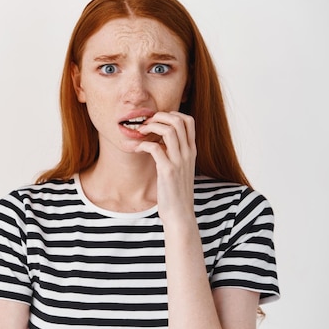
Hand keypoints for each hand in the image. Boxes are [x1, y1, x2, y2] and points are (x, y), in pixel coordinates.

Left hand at [135, 111, 196, 225]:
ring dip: (150, 127)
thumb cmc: (176, 191)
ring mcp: (179, 161)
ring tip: (139, 132)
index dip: (171, 114)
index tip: (157, 121)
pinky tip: (136, 148)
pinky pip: (154, 148)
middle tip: (145, 125)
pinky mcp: (168, 171)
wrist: (179, 213)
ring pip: (168, 130)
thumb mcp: (180, 169)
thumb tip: (160, 141)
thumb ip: (175, 153)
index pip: (188, 120)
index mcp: (192, 151)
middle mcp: (188, 153)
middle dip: (158, 117)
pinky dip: (142, 144)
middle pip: (178, 120)